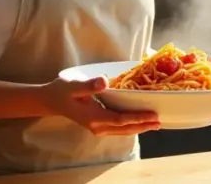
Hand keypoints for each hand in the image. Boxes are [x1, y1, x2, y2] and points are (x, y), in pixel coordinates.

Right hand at [40, 76, 160, 135]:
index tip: (152, 115)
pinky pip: (118, 127)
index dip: (137, 118)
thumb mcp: (73, 85)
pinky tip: (139, 121)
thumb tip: (104, 81)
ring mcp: (98, 127)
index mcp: (93, 117)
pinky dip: (131, 125)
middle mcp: (97, 126)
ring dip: (139, 127)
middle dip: (143, 125)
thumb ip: (89, 85)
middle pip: (125, 128)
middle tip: (159, 122)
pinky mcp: (99, 125)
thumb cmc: (62, 91)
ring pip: (122, 130)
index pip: (120, 119)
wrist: (51, 101)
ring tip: (154, 123)